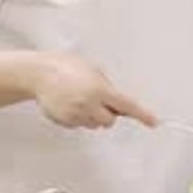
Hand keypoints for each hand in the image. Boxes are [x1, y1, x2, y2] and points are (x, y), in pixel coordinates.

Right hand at [33, 53, 155, 129]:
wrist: (39, 73)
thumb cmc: (64, 67)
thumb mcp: (92, 70)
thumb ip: (107, 85)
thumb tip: (117, 101)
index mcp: (99, 89)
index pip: (127, 106)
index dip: (142, 115)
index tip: (154, 122)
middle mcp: (89, 104)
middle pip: (110, 121)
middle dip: (108, 113)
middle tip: (97, 99)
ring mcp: (76, 115)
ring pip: (94, 125)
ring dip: (92, 115)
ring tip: (78, 98)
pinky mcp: (66, 121)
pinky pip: (79, 125)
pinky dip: (78, 117)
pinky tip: (69, 103)